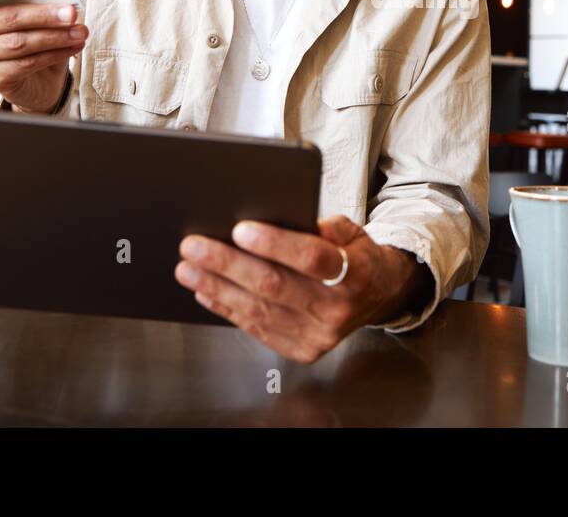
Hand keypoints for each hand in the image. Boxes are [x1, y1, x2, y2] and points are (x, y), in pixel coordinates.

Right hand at [0, 0, 86, 112]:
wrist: (42, 81)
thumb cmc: (40, 41)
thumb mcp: (43, 18)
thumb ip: (44, 5)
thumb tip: (64, 3)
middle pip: (7, 17)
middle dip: (43, 15)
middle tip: (71, 14)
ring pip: (19, 42)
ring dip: (55, 36)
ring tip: (80, 33)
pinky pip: (26, 63)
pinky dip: (54, 54)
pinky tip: (72, 47)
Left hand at [174, 216, 428, 362]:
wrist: (379, 295)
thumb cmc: (356, 256)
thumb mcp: (351, 230)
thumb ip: (322, 224)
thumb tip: (280, 215)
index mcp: (354, 272)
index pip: (310, 258)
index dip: (274, 244)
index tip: (240, 229)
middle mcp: (337, 309)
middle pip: (274, 286)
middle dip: (227, 264)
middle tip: (194, 247)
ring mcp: (320, 335)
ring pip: (259, 310)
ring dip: (217, 288)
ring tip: (188, 269)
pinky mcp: (304, 350)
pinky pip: (258, 330)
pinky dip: (228, 309)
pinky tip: (207, 292)